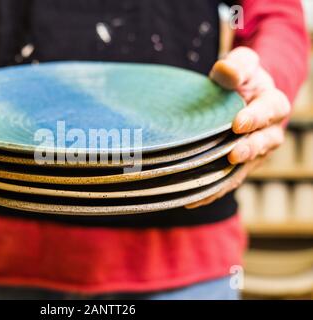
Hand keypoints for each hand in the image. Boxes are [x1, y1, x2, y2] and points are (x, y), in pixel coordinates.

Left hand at [186, 47, 289, 208]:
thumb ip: (237, 65)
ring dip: (228, 178)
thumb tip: (225, 70)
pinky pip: (228, 181)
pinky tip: (191, 200)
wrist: (239, 97)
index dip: (256, 117)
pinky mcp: (239, 166)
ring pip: (245, 168)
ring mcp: (255, 152)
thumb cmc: (239, 78)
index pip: (269, 110)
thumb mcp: (241, 63)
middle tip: (233, 154)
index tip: (238, 123)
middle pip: (264, 143)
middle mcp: (269, 131)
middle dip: (248, 149)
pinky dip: (212, 191)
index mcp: (272, 104)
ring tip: (206, 188)